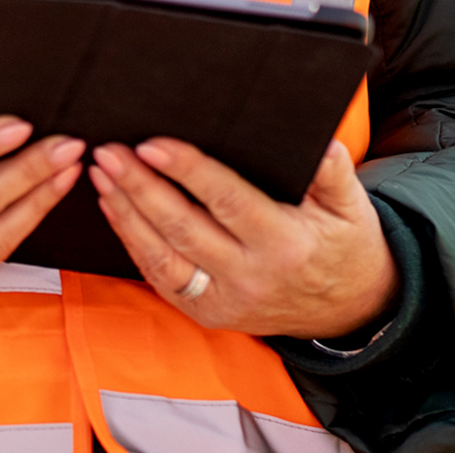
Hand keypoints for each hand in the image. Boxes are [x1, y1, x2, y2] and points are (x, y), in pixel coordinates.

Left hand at [90, 139, 395, 339]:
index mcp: (285, 244)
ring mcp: (223, 300)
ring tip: (101, 175)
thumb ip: (334, 172)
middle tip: (110, 153)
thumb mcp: (352, 207)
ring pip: (161, 257)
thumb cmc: (344, 245)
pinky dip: (133, 243)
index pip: (227, 202)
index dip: (188, 172)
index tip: (153, 145)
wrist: (344, 309)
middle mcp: (249, 276)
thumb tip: (320, 143)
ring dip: (126, 214)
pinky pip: (160, 277)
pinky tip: (115, 210)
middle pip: (183, 228)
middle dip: (140, 188)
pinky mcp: (207, 312)